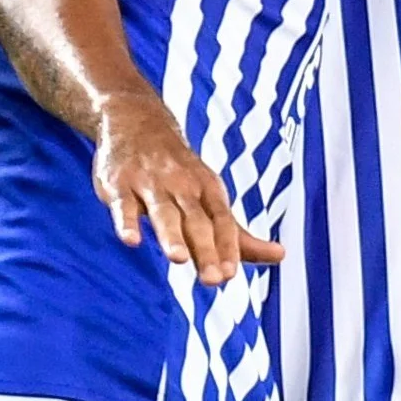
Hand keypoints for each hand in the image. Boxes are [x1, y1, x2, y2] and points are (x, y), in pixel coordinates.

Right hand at [91, 95, 282, 286]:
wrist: (136, 122)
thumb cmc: (179, 171)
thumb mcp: (211, 197)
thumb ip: (239, 235)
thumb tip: (280, 256)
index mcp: (207, 190)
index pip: (222, 221)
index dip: (227, 247)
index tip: (230, 274)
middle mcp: (182, 186)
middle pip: (196, 222)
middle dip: (205, 250)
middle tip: (213, 279)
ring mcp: (150, 184)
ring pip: (162, 213)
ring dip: (171, 236)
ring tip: (178, 258)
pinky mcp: (120, 185)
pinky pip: (124, 205)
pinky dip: (126, 222)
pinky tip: (131, 240)